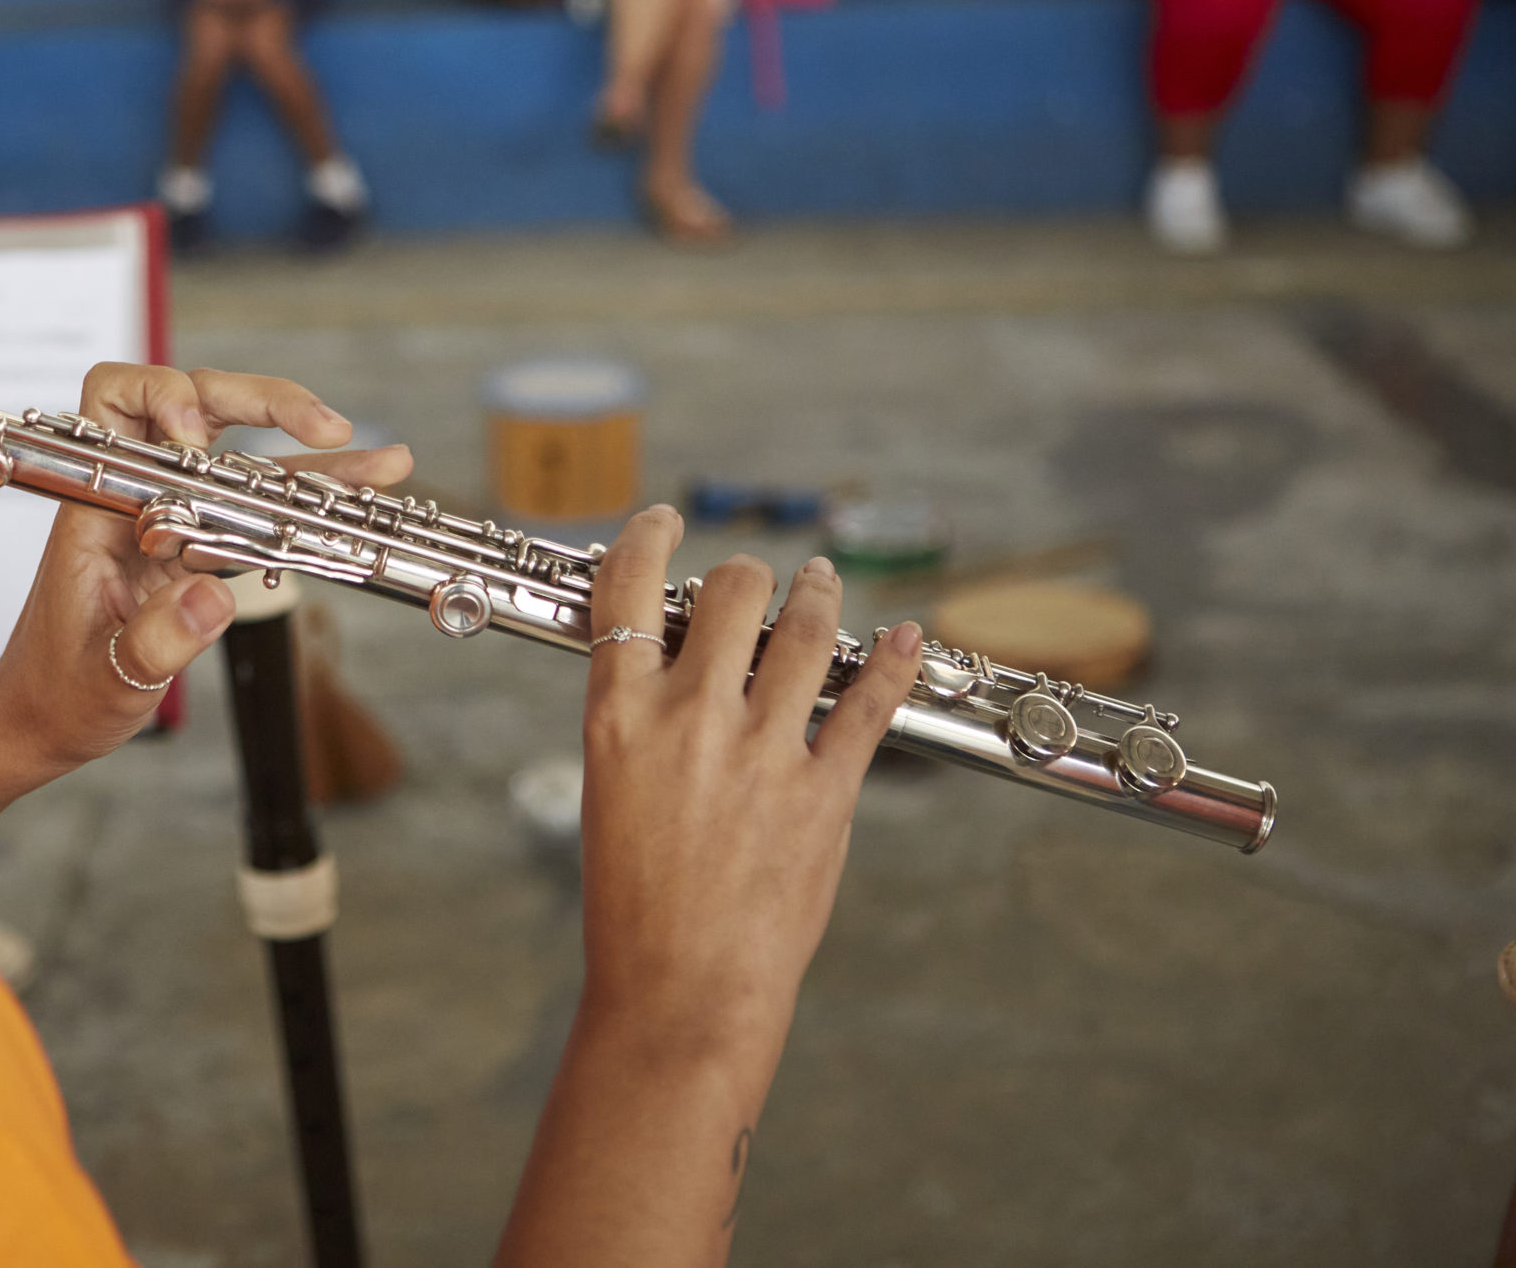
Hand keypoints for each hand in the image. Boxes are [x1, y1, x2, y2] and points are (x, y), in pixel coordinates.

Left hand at [0, 365, 413, 770]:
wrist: (45, 717)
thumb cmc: (59, 693)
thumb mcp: (105, 677)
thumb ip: (157, 638)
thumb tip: (213, 597)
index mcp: (98, 508)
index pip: (116, 402)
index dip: (164, 398)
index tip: (199, 443)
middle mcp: (139, 497)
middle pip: (198, 405)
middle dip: (263, 402)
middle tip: (325, 429)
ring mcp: (173, 516)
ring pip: (241, 453)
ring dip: (309, 454)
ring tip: (380, 460)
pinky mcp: (200, 543)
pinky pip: (258, 506)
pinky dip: (309, 500)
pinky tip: (362, 499)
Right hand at [578, 509, 921, 1059]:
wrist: (680, 992)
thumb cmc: (634, 905)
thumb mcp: (612, 792)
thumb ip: (644, 721)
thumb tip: (682, 666)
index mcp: (619, 715)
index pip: (630, 587)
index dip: (651, 537)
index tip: (665, 524)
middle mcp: (690, 718)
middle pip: (733, 592)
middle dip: (750, 575)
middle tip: (758, 581)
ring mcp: (762, 752)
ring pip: (806, 629)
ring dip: (818, 594)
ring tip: (821, 584)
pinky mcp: (824, 792)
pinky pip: (869, 703)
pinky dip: (893, 661)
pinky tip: (903, 637)